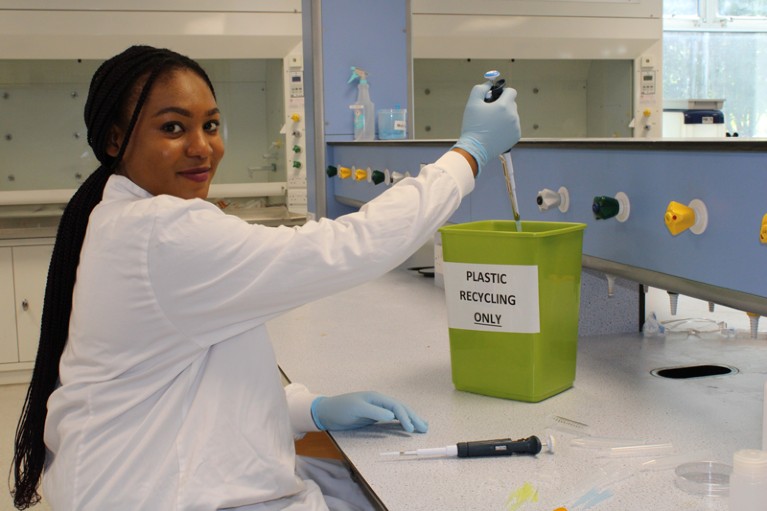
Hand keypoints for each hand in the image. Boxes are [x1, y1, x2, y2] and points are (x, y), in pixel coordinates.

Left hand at [311, 391, 428, 432]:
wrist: (326, 412)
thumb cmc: (340, 409)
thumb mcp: (356, 409)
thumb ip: (374, 412)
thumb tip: (392, 416)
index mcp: (377, 398)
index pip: (396, 407)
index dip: (405, 417)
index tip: (411, 428)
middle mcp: (380, 402)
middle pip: (400, 409)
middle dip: (413, 417)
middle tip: (425, 427)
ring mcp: (377, 410)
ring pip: (398, 414)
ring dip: (410, 419)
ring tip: (423, 426)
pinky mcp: (374, 417)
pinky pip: (392, 419)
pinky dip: (401, 422)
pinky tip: (408, 426)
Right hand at [453, 82, 520, 173]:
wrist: (475, 149)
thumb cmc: (473, 126)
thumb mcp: (472, 104)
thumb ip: (480, 89)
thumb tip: (488, 84)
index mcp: (504, 106)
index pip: (511, 92)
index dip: (503, 93)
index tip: (495, 98)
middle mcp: (513, 115)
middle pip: (512, 104)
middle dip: (503, 106)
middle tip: (490, 113)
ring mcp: (516, 127)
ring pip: (512, 116)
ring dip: (505, 117)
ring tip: (492, 125)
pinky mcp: (516, 136)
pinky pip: (514, 127)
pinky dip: (507, 128)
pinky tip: (496, 132)